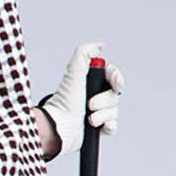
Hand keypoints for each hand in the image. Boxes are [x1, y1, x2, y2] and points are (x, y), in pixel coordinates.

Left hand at [37, 41, 123, 157]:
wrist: (59, 128)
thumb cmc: (65, 101)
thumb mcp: (73, 72)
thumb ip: (84, 53)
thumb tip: (100, 46)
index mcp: (89, 81)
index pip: (112, 76)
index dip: (117, 79)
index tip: (117, 85)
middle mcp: (94, 95)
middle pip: (115, 94)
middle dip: (105, 100)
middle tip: (90, 104)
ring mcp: (97, 112)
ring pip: (114, 111)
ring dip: (103, 115)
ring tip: (89, 119)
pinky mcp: (98, 128)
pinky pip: (113, 126)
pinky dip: (109, 126)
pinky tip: (100, 127)